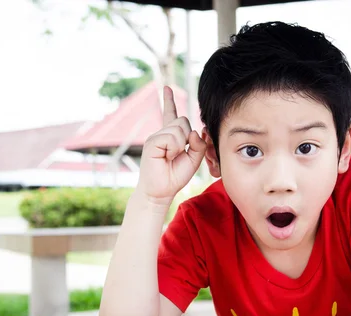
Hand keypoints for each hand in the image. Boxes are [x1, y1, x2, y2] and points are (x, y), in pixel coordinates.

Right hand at [137, 85, 206, 206]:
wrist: (161, 191)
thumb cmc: (175, 176)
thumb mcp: (194, 159)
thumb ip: (198, 144)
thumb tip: (194, 131)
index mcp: (171, 136)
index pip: (171, 114)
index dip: (169, 101)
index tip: (167, 88)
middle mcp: (162, 133)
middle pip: (183, 121)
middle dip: (188, 138)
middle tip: (178, 154)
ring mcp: (156, 136)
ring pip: (179, 129)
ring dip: (180, 146)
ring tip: (170, 157)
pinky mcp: (152, 141)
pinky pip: (172, 137)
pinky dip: (174, 148)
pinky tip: (166, 157)